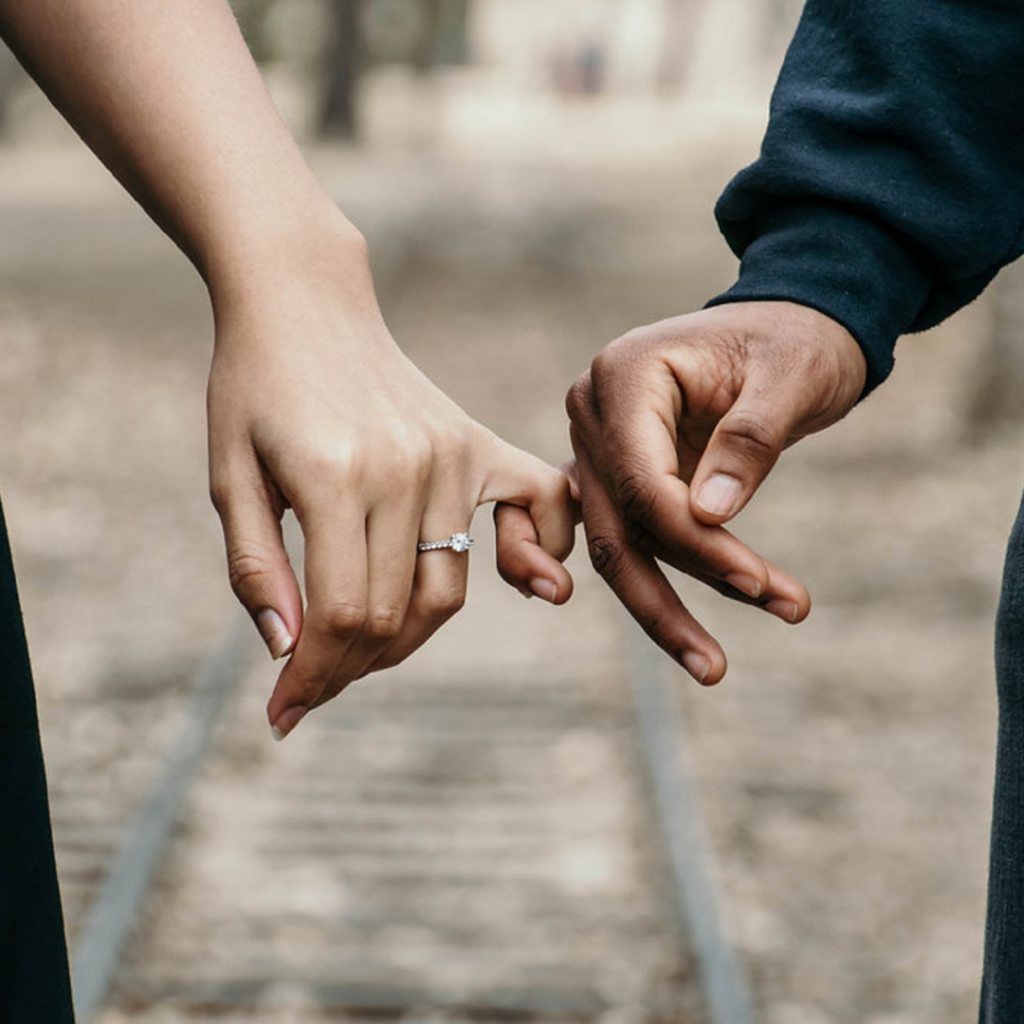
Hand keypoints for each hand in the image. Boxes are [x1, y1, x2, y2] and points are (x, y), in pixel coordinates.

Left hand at [207, 233, 573, 738]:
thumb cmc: (253, 387)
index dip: (313, 677)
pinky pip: (537, 506)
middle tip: (312, 683)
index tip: (284, 714)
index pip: (342, 615)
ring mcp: (451, 454)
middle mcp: (406, 469)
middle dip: (349, 667)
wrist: (304, 302)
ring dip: (405, 637)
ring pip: (448, 587)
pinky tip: (528, 581)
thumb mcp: (228, 475)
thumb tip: (289, 652)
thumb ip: (256, 567)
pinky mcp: (476, 442)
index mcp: (333, 477)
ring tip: (360, 647)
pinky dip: (538, 551)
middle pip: (396, 613)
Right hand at [566, 300, 865, 683]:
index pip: (642, 480)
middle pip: (616, 526)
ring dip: (663, 605)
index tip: (758, 582)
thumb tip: (709, 516)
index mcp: (624, 375)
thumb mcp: (791, 376)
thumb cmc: (795, 341)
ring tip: (714, 664)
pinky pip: (619, 536)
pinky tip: (666, 630)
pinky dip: (645, 580)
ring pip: (616, 544)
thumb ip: (749, 440)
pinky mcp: (615, 474)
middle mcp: (593, 412)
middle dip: (667, 599)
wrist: (788, 327)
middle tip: (716, 667)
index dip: (695, 541)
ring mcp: (596, 446)